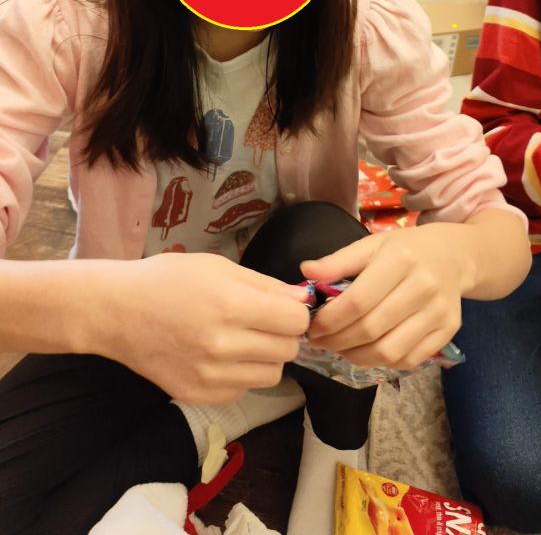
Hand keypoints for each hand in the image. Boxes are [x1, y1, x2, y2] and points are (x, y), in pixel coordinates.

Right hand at [94, 252, 309, 403]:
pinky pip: (243, 390)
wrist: (117, 311)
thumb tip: (302, 300)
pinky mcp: (198, 396)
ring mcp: (210, 376)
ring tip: (241, 339)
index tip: (282, 307)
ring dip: (265, 357)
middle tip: (261, 322)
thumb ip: (264, 285)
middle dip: (282, 334)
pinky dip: (240, 374)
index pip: (295, 321)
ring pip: (271, 375)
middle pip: (288, 349)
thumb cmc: (167, 279)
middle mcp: (223, 345)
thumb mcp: (218, 267)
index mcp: (231, 306)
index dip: (295, 311)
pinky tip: (219, 356)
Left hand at [301, 224, 471, 371]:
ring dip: (357, 357)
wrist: (454, 256)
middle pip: (372, 329)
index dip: (331, 319)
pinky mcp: (448, 331)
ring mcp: (439, 313)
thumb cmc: (405, 249)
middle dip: (338, 341)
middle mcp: (424, 287)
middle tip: (320, 342)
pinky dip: (382, 362)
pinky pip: (409, 360)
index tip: (312, 326)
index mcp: (401, 259)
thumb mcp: (372, 244)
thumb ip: (338, 261)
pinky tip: (367, 352)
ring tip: (340, 349)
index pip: (358, 300)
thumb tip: (305, 272)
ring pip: (390, 351)